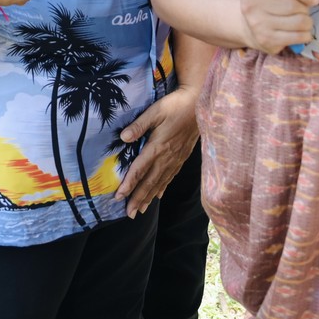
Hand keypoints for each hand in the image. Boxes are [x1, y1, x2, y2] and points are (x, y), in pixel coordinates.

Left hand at [114, 87, 198, 216]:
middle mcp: (166, 157)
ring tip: (141, 210)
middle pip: (150, 182)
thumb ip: (139, 125)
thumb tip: (123, 138)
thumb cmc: (175, 105)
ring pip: (160, 182)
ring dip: (150, 197)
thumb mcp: (155, 111)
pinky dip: (163, 187)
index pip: (139, 170)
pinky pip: (170, 176)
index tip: (119, 197)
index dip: (129, 185)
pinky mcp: (182, 157)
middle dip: (139, 199)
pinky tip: (159, 195)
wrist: (199, 104)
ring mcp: (175, 159)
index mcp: (157, 147)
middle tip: (129, 214)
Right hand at [237, 0, 315, 53]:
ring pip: (298, 22)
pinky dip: (306, 34)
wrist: (245, 25)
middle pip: (293, 6)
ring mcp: (259, 26)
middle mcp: (253, 8)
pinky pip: (297, 37)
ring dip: (308, 21)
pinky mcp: (267, 41)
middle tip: (304, 10)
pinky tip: (302, 32)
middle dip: (305, 8)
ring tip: (304, 20)